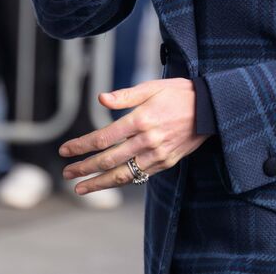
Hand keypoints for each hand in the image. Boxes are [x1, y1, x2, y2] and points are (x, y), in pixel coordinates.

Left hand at [60, 79, 209, 194]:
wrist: (210, 108)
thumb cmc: (178, 93)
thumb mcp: (152, 87)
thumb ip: (125, 95)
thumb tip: (100, 98)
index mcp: (141, 119)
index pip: (103, 137)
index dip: (81, 146)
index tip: (65, 150)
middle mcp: (147, 140)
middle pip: (108, 159)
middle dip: (83, 168)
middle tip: (66, 173)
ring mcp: (157, 154)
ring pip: (121, 174)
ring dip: (98, 183)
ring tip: (80, 189)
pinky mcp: (165, 163)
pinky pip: (138, 176)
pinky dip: (120, 181)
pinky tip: (108, 182)